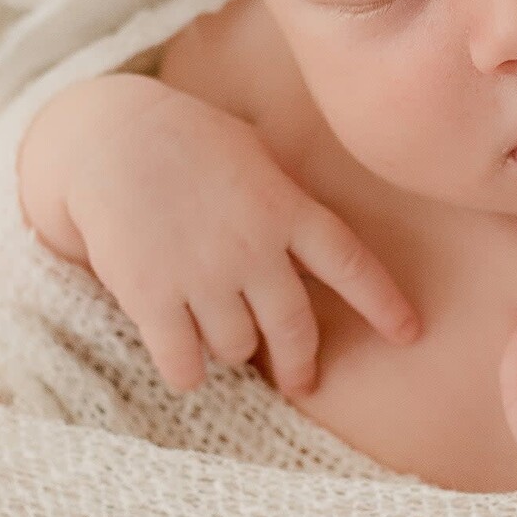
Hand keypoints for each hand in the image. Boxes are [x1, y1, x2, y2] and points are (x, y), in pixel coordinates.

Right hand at [45, 82, 420, 399]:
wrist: (106, 138)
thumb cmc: (187, 140)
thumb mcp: (254, 154)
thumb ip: (287, 198)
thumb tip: (316, 238)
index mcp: (287, 208)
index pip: (352, 265)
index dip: (384, 304)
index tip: (410, 333)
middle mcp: (254, 247)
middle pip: (295, 328)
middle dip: (301, 363)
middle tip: (300, 379)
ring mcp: (205, 275)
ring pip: (238, 349)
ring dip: (232, 349)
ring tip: (218, 331)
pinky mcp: (154, 297)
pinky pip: (184, 364)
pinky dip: (187, 371)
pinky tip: (184, 362)